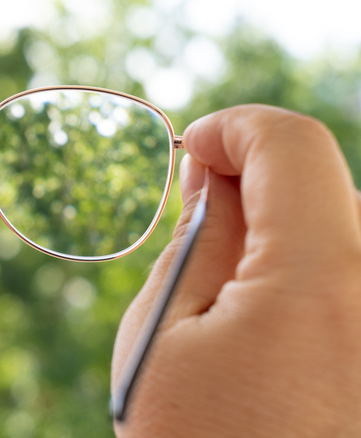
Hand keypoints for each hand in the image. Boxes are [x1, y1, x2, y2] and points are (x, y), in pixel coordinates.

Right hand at [112, 105, 360, 436]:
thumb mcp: (160, 337)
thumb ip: (194, 239)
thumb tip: (214, 176)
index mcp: (323, 280)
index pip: (292, 144)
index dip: (232, 128)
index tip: (190, 151)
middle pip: (325, 186)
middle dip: (253, 187)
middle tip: (194, 225)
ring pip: (346, 234)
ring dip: (283, 236)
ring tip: (230, 297)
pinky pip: (356, 282)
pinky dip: (311, 277)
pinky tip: (271, 327)